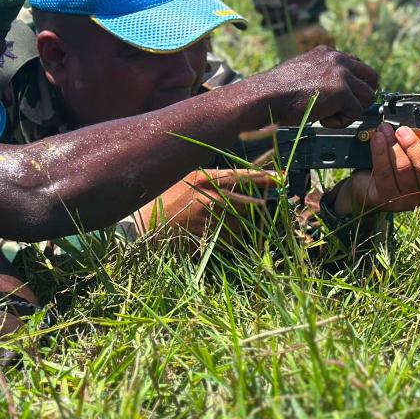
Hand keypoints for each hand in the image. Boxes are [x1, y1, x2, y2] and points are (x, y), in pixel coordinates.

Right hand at [136, 168, 278, 236]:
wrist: (140, 224)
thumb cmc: (162, 198)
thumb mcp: (185, 179)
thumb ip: (210, 179)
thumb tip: (235, 179)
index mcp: (204, 180)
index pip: (240, 176)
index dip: (262, 177)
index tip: (280, 177)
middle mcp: (209, 199)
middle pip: (248, 204)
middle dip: (259, 207)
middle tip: (267, 208)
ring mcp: (207, 221)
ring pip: (240, 226)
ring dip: (245, 227)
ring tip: (243, 226)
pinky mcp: (204, 240)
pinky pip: (227, 243)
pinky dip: (231, 242)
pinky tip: (226, 239)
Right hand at [244, 46, 379, 128]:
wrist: (266, 96)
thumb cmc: (277, 90)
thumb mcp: (302, 71)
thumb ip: (321, 74)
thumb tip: (332, 88)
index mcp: (327, 53)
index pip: (357, 65)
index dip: (354, 84)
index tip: (345, 97)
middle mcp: (337, 59)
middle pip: (372, 77)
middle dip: (362, 95)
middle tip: (346, 109)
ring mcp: (342, 74)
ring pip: (367, 96)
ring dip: (352, 110)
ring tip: (330, 116)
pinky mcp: (342, 92)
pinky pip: (357, 112)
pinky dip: (342, 121)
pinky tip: (323, 121)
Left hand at [331, 124, 419, 214]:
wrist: (368, 184)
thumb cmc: (395, 164)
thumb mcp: (411, 154)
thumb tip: (417, 122)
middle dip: (414, 146)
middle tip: (403, 130)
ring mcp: (407, 199)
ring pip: (404, 169)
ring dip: (393, 145)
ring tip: (384, 129)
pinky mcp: (387, 198)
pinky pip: (385, 172)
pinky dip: (380, 152)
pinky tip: (377, 139)